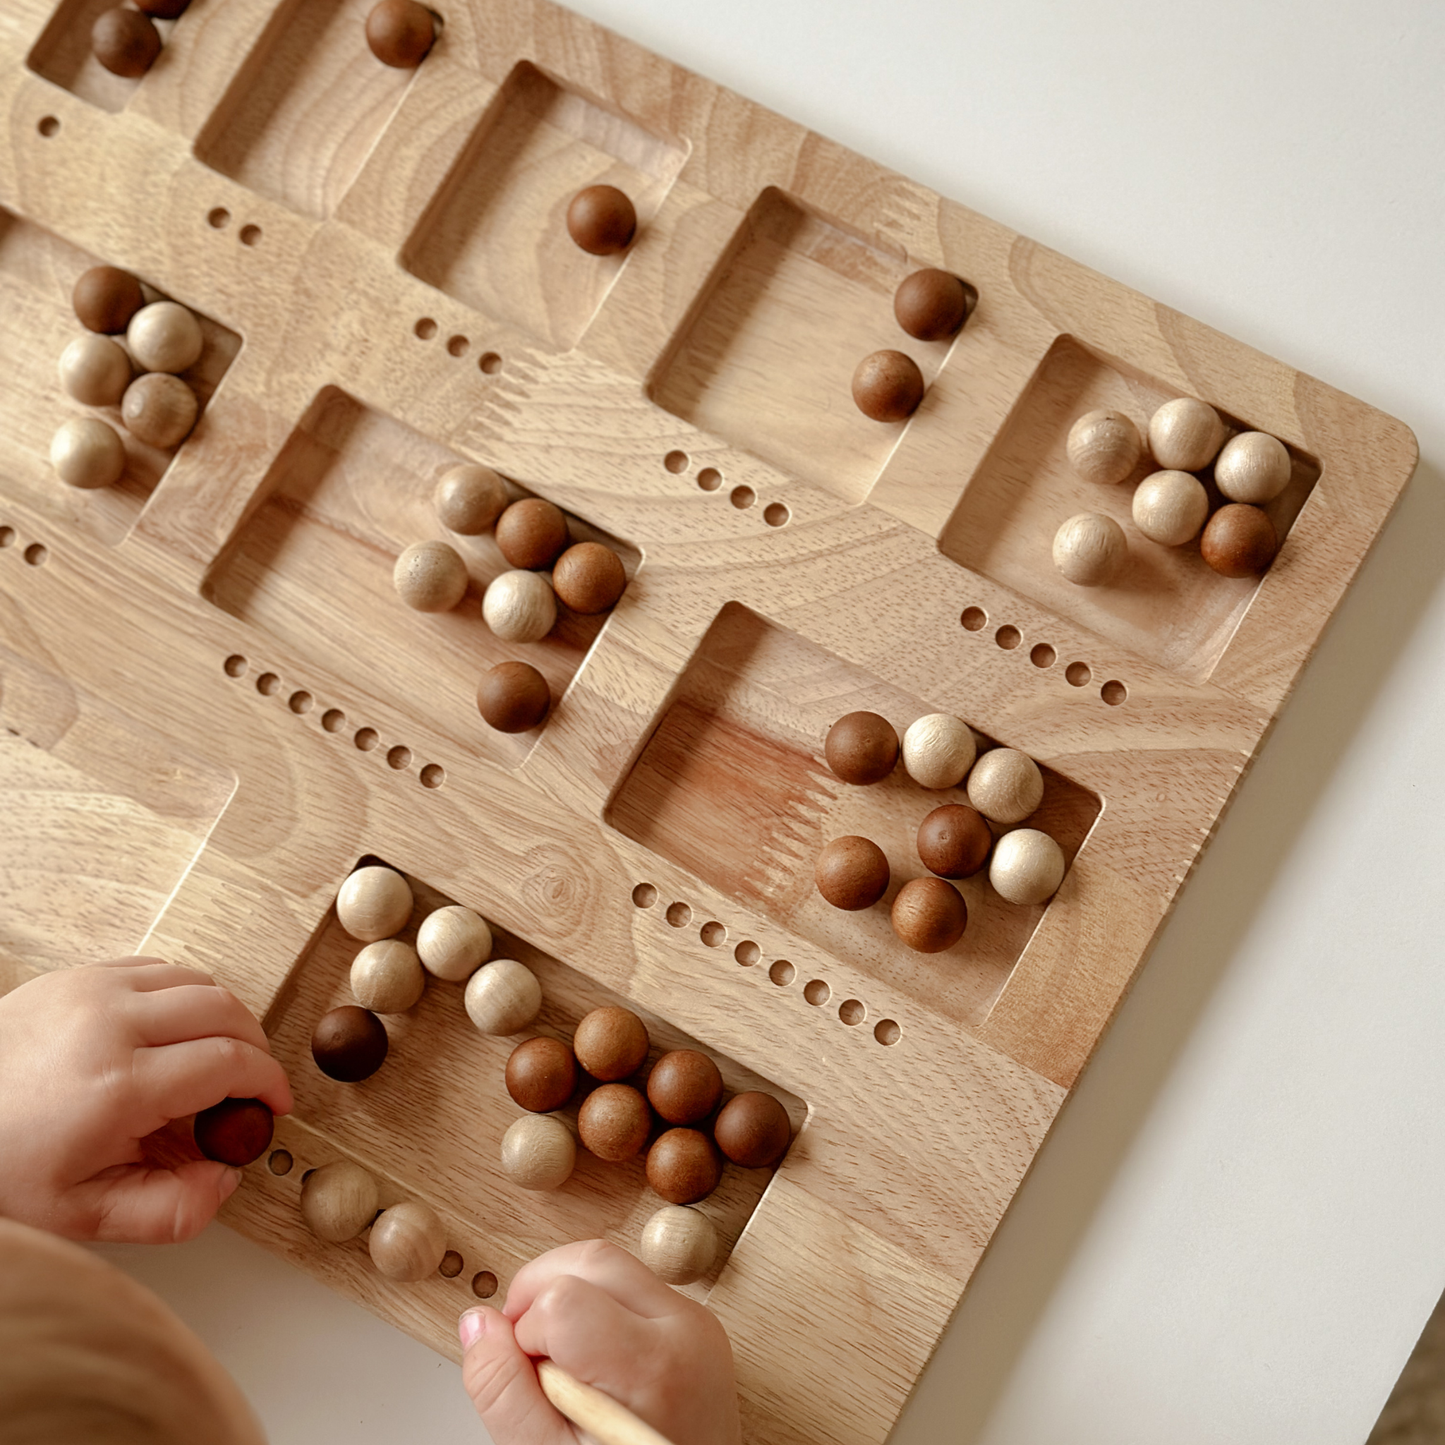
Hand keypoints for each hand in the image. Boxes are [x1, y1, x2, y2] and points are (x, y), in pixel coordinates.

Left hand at [0, 958, 291, 1243]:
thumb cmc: (3, 1164)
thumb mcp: (83, 1213)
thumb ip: (170, 1211)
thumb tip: (224, 1178)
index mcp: (118, 1087)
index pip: (231, 1064)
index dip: (268, 1084)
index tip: (271, 1106)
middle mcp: (110, 1025)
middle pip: (226, 1013)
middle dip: (255, 1048)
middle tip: (251, 1084)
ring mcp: (92, 990)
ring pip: (198, 982)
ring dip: (223, 1019)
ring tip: (215, 1059)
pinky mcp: (78, 974)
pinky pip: (159, 969)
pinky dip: (183, 997)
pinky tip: (173, 1034)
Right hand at [460, 1239, 742, 1444]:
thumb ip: (503, 1392)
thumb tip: (478, 1323)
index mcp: (650, 1366)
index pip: (563, 1297)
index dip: (525, 1329)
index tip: (528, 1372)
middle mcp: (683, 1330)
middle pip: (591, 1259)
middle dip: (541, 1291)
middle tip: (529, 1350)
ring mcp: (696, 1322)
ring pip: (612, 1264)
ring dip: (570, 1295)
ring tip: (564, 1362)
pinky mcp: (697, 1322)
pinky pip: (635, 1284)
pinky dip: (599, 1306)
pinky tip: (592, 1359)